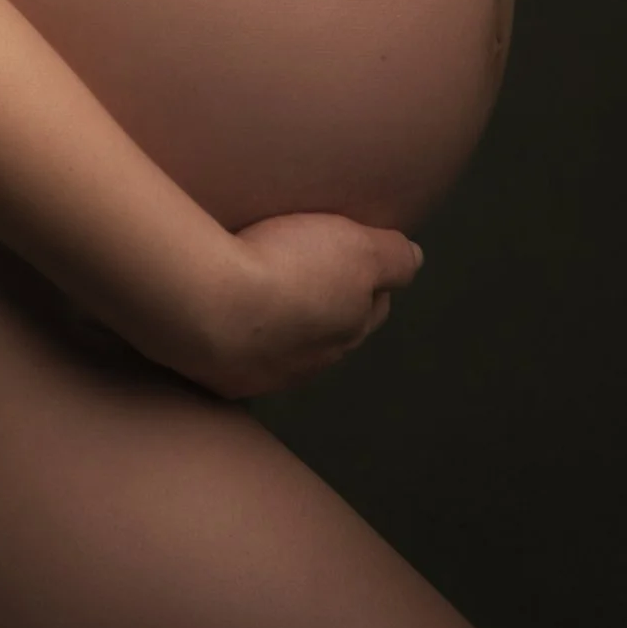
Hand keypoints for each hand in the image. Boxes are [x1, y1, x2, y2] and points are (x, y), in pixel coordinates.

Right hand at [175, 212, 425, 398]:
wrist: (211, 306)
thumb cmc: (289, 267)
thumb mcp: (357, 247)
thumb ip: (393, 256)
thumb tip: (415, 260)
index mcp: (352, 327)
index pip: (374, 305)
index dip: (369, 278)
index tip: (353, 255)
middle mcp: (318, 361)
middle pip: (334, 332)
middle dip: (329, 307)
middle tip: (308, 272)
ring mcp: (270, 376)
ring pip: (289, 349)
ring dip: (283, 326)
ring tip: (261, 294)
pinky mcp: (226, 380)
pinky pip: (242, 358)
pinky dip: (241, 340)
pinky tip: (226, 319)